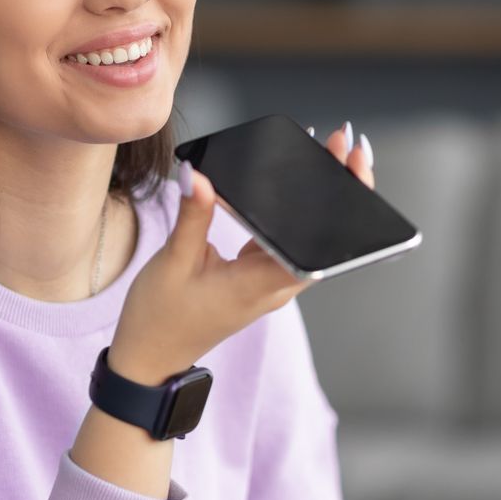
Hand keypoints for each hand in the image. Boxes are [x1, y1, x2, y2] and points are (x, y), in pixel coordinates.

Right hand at [109, 121, 375, 380]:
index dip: (341, 205)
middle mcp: (275, 286)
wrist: (150, 357)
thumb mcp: (174, 262)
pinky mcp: (257, 277)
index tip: (350, 167)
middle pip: (323, 236)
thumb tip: (197, 174)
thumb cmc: (160, 319)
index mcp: (262, 286)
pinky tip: (292, 181)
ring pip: (307, 236)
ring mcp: (268, 282)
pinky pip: (284, 240)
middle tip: (343, 143)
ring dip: (318, 197)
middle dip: (338, 188)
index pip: (318, 244)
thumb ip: (193, 216)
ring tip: (327, 151)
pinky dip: (293, 210)